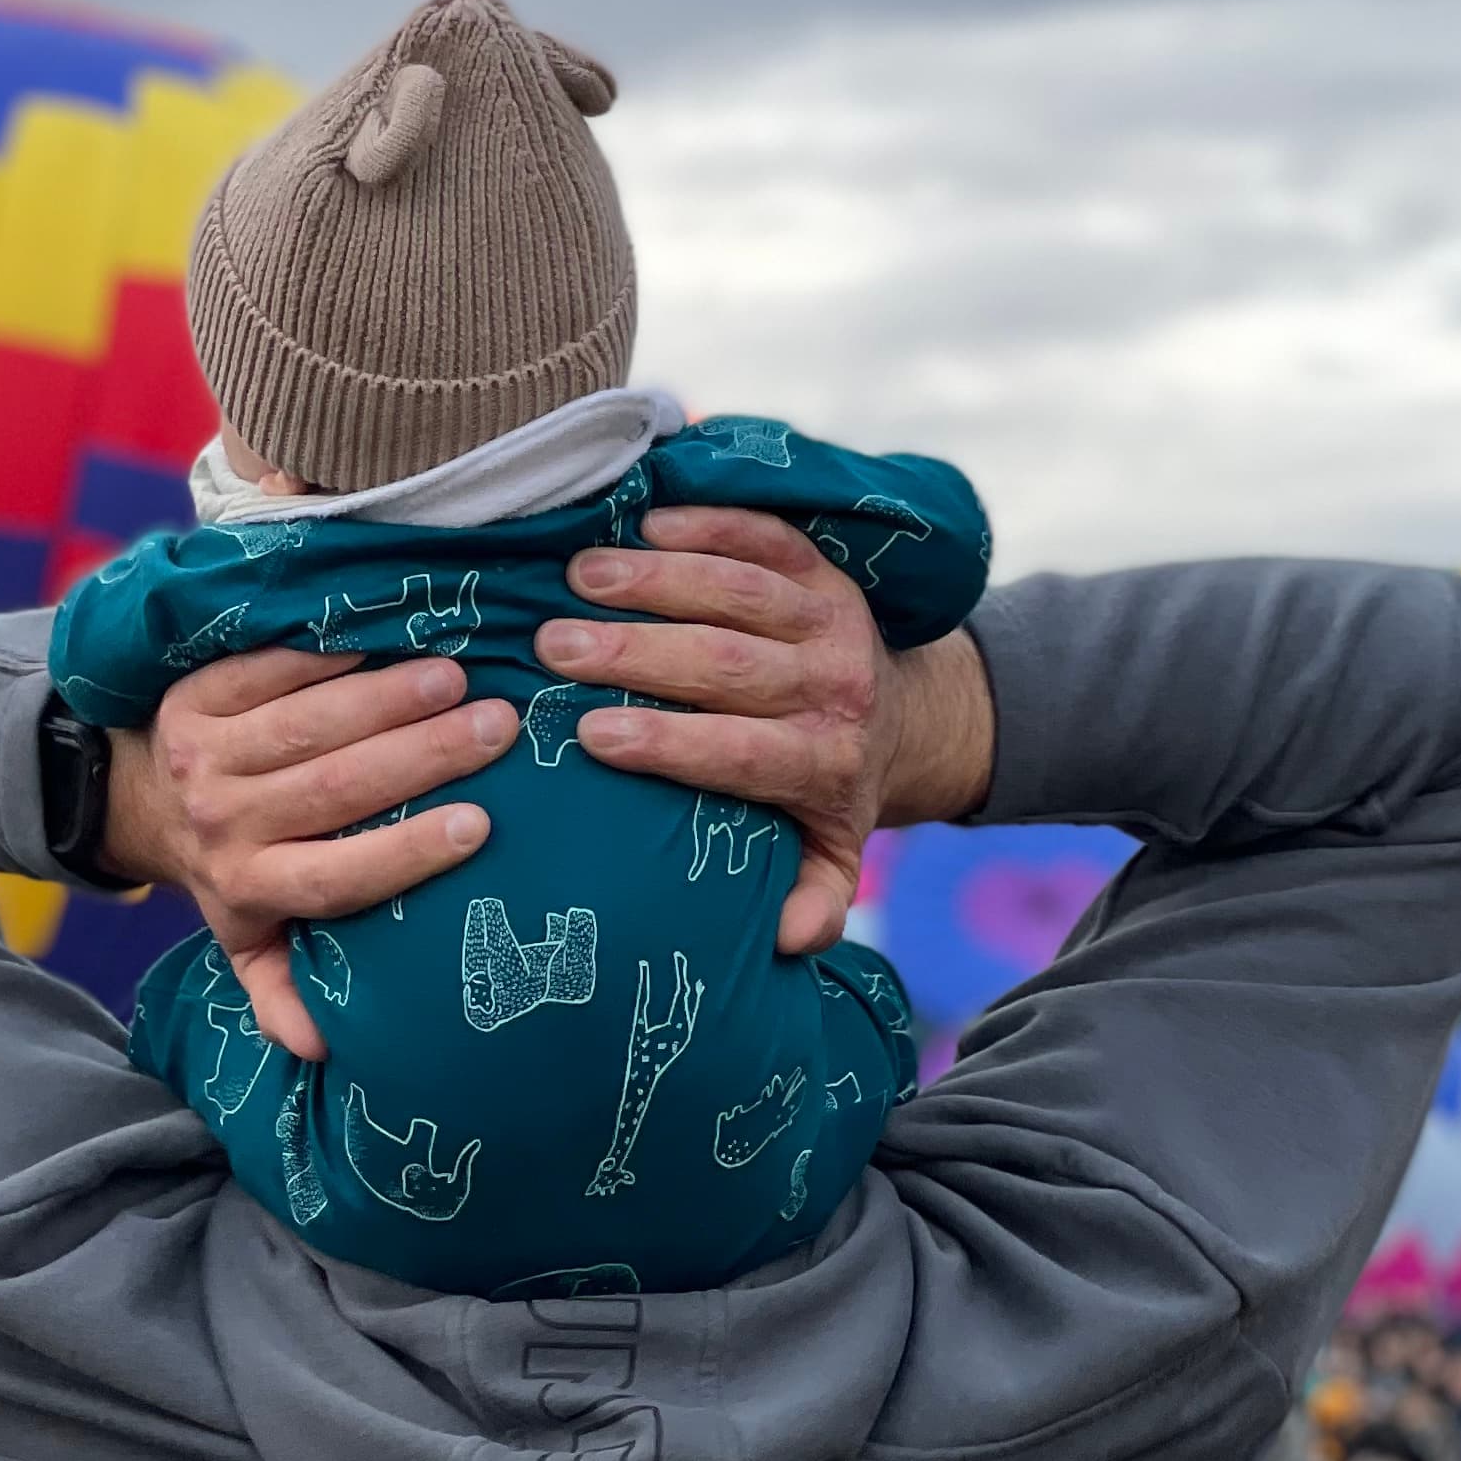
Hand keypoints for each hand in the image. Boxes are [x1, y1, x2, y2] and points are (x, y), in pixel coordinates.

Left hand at [101, 649, 518, 1059]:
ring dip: (383, 697)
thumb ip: (283, 991)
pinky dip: (320, 655)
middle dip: (420, 756)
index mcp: (248, 891)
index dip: (406, 853)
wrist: (140, 800)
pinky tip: (379, 639)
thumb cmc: (231, 870)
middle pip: (331, 790)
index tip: (481, 825)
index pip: (335, 879)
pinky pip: (261, 671)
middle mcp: (223, 826)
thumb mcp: (249, 942)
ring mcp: (202, 758)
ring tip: (455, 676)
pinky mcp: (192, 700)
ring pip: (302, 726)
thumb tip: (324, 1052)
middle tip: (497, 724)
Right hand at [536, 506, 994, 954]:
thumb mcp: (830, 857)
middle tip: (553, 645)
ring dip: (657, 578)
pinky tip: (644, 521)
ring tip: (578, 575)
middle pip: (732, 664)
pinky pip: (767, 538)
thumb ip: (812, 902)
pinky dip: (709, 523)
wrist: (906, 717)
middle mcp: (836, 687)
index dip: (671, 743)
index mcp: (827, 764)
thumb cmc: (828, 792)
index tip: (591, 734)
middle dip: (638, 652)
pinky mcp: (823, 571)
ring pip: (742, 591)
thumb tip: (779, 939)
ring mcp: (831, 620)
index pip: (745, 752)